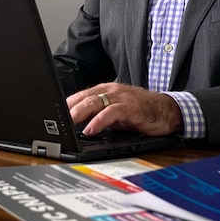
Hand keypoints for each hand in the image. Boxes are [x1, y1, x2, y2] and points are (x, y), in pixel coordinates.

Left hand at [66, 83, 183, 136]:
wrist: (167, 110)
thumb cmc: (140, 111)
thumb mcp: (115, 113)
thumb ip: (97, 115)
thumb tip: (77, 124)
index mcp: (105, 90)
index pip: (80, 96)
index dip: (65, 105)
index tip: (52, 115)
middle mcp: (111, 91)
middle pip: (84, 98)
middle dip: (68, 109)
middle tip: (55, 121)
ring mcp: (121, 98)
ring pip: (94, 102)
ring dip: (79, 113)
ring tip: (68, 124)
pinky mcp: (130, 107)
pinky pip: (111, 113)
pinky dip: (99, 121)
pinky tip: (90, 130)